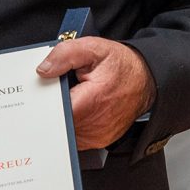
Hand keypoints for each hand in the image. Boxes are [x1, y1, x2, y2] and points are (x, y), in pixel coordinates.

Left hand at [36, 37, 155, 149]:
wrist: (146, 79)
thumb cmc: (122, 65)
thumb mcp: (93, 48)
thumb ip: (65, 55)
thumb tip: (43, 70)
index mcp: (91, 102)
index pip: (54, 112)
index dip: (44, 102)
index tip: (44, 92)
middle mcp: (95, 124)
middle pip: (57, 123)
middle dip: (53, 108)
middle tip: (61, 91)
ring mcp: (97, 136)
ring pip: (65, 131)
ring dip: (63, 117)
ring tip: (75, 97)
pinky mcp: (99, 141)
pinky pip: (75, 136)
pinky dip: (73, 123)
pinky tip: (80, 108)